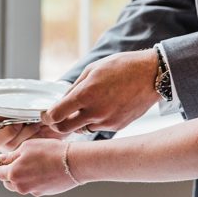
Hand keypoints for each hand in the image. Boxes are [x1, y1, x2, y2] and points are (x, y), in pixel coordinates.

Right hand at [0, 109, 65, 150]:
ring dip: (20, 132)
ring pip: (8, 145)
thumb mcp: (5, 105)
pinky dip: (31, 135)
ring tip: (30, 121)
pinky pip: (22, 147)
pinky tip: (37, 127)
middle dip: (6, 132)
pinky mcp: (25, 149)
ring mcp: (11, 144)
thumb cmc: (26, 104)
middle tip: (17, 123)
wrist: (51, 107)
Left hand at [0, 139, 76, 195]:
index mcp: (13, 173)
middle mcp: (21, 186)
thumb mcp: (26, 147)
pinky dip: (33, 181)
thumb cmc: (51, 152)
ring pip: (20, 186)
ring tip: (32, 165)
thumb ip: (11, 155)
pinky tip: (42, 170)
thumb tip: (2, 159)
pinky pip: (32, 187)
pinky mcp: (43, 193)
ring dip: (21, 178)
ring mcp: (32, 191)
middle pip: (7, 182)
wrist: (72, 163)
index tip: (0, 162)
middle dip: (8, 173)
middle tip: (17, 162)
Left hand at [41, 49, 159, 133]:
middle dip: (58, 123)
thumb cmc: (121, 67)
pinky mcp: (117, 126)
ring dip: (77, 122)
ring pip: (82, 129)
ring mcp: (107, 122)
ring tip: (84, 108)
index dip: (47, 116)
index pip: (56, 115)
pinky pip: (98, 128)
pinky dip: (93, 122)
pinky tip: (100, 108)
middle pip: (65, 128)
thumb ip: (74, 88)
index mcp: (86, 95)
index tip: (45, 114)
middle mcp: (95, 112)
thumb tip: (62, 101)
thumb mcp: (91, 70)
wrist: (151, 75)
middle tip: (57, 117)